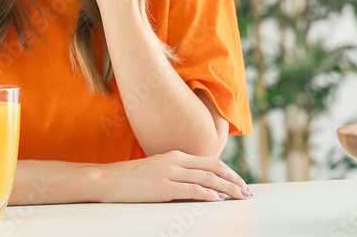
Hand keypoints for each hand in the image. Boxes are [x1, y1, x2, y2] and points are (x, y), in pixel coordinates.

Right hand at [95, 150, 252, 202]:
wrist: (108, 180)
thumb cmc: (130, 179)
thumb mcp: (156, 171)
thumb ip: (175, 174)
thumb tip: (195, 186)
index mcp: (175, 156)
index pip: (209, 161)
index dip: (228, 171)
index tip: (239, 182)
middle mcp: (175, 161)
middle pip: (214, 167)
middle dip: (234, 179)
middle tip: (247, 191)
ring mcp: (170, 173)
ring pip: (208, 178)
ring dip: (228, 188)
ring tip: (241, 196)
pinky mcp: (164, 187)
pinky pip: (192, 189)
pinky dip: (209, 194)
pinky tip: (218, 200)